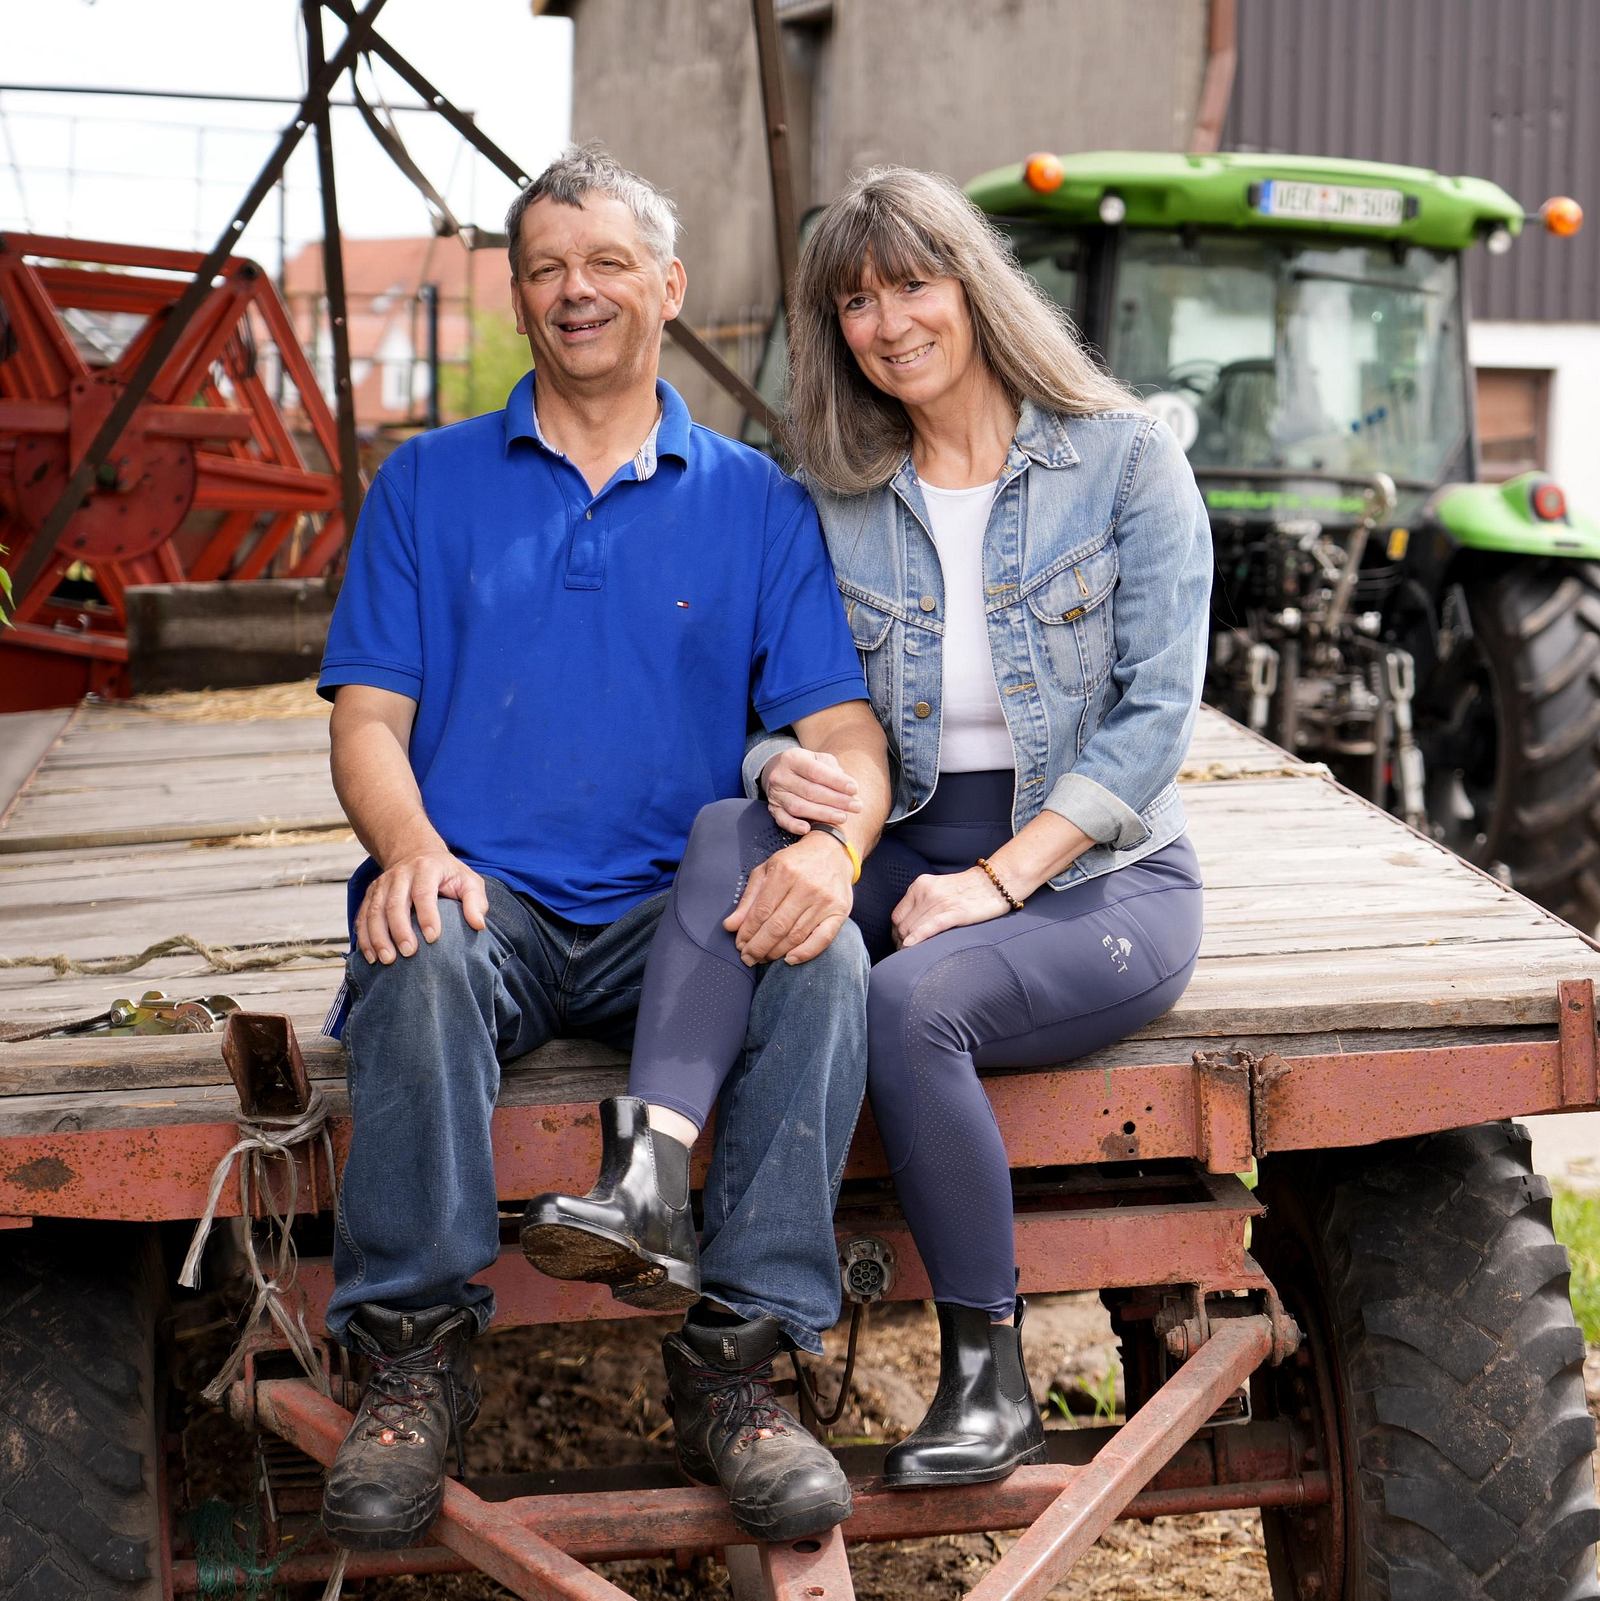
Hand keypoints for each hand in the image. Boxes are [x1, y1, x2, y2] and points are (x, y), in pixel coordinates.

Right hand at [356, 847, 488, 963]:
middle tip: (408, 953)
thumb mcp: (468, 881)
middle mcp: (400, 875)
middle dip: (400, 930)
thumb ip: (475, 902)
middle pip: (394, 903)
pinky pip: (362, 916)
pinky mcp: (370, 895)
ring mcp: (382, 884)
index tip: (433, 938)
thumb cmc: (447, 875)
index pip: (424, 892)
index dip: (427, 915)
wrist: (417, 855)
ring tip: (387, 960)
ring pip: (374, 911)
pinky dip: (364, 937)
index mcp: (426, 869)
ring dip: (378, 937)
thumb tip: (478, 925)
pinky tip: (371, 956)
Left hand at [723, 832, 854, 966]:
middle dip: (758, 947)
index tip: (739, 945)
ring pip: (796, 936)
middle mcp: (806, 886)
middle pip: (777, 926)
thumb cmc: (794, 863)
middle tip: (748, 958)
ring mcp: (825, 900)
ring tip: (763, 959)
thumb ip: (748, 899)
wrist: (832, 852)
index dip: (747, 932)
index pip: (761, 911)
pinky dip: (805, 953)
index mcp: (785, 872)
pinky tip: (790, 960)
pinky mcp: (840, 912)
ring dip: (776, 952)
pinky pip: (822, 939)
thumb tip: (730, 926)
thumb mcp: (767, 871)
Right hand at [761, 748, 861, 834]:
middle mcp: (781, 776)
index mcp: (793, 758)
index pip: (816, 771)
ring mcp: (775, 794)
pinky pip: (782, 819)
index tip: (854, 789)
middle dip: (836, 800)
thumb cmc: (806, 766)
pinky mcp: (773, 809)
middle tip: (856, 807)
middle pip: (810, 791)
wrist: (777, 770)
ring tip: (842, 817)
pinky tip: (808, 829)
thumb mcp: (819, 759)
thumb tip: (851, 790)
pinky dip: (794, 826)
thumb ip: (834, 771)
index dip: (836, 782)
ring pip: (798, 807)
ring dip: (822, 814)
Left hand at [892, 868, 1012, 949]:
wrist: (995, 882)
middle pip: (903, 925)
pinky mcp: (956, 912)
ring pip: (913, 928)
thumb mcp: (937, 890)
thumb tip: (907, 929)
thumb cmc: (967, 891)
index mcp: (920, 885)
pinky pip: (931, 926)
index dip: (896, 934)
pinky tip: (911, 946)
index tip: (902, 945)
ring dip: (908, 947)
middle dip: (901, 944)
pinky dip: (919, 937)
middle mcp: (926, 892)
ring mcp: (941, 901)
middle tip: (906, 957)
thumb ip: (921, 904)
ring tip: (912, 958)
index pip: (897, 916)